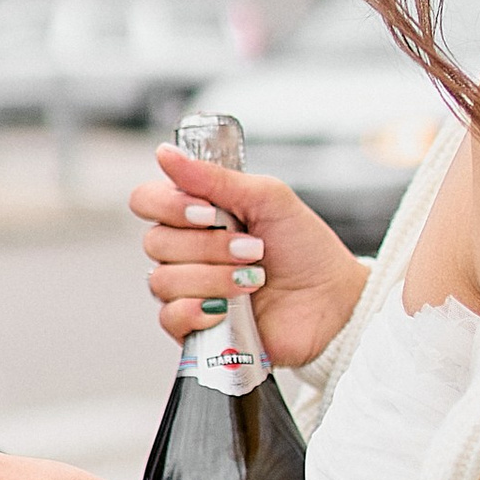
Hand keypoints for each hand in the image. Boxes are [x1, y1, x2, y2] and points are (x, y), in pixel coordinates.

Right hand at [131, 145, 365, 368]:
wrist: (332, 302)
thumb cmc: (306, 249)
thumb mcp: (267, 198)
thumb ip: (214, 177)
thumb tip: (166, 153)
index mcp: (197, 214)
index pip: (147, 201)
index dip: (169, 206)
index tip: (208, 212)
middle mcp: (186, 250)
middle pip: (155, 242)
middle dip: (209, 246)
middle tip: (251, 249)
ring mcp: (189, 289)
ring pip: (163, 280)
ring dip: (213, 278)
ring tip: (252, 280)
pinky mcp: (195, 326)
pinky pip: (169, 317)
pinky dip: (199, 310)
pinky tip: (228, 308)